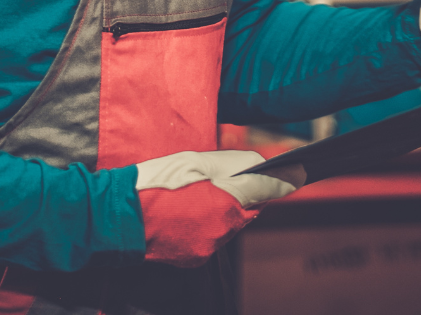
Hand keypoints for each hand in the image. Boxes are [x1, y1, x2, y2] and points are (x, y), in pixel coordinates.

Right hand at [135, 149, 301, 266]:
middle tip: (221, 179)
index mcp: (224, 202)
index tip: (300, 172)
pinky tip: (184, 213)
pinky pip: (211, 239)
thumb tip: (257, 165)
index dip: (283, 180)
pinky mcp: (194, 259)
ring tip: (194, 195)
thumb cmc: (154, 182)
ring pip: (228, 225)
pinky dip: (205, 226)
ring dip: (222, 211)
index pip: (265, 191)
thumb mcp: (193, 162)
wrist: (119, 217)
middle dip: (242, 195)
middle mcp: (222, 230)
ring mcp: (208, 248)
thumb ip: (230, 165)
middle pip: (247, 210)